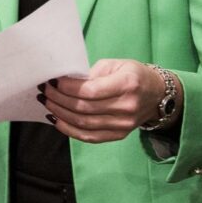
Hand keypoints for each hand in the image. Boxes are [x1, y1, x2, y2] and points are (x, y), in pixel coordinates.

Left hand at [40, 58, 179, 142]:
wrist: (157, 94)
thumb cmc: (133, 74)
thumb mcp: (115, 64)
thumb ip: (92, 73)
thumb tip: (65, 82)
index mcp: (127, 84)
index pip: (90, 91)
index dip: (67, 88)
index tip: (53, 81)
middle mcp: (127, 107)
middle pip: (84, 108)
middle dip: (59, 99)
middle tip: (44, 90)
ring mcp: (124, 124)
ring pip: (84, 124)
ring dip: (60, 114)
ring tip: (46, 102)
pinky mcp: (119, 135)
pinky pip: (90, 137)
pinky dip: (69, 130)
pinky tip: (56, 119)